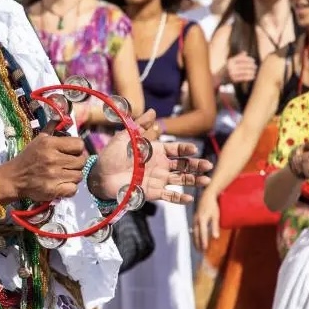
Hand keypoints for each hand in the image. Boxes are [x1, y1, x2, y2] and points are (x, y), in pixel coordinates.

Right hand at [0, 131, 88, 202]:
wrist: (13, 178)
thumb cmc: (27, 158)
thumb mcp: (38, 140)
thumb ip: (51, 128)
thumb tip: (62, 117)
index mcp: (50, 144)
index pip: (79, 144)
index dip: (77, 149)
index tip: (71, 152)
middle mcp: (53, 159)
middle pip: (82, 161)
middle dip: (77, 163)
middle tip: (68, 165)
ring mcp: (54, 175)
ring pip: (79, 175)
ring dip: (73, 176)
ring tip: (64, 175)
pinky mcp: (53, 190)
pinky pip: (73, 189)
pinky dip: (69, 188)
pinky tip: (62, 184)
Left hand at [92, 110, 211, 204]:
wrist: (100, 176)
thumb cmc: (111, 155)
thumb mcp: (126, 137)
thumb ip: (140, 125)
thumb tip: (153, 111)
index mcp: (155, 151)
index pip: (176, 150)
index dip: (185, 150)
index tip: (193, 150)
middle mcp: (160, 165)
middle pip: (183, 165)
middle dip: (196, 165)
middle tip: (208, 166)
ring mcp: (157, 179)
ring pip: (181, 180)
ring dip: (194, 180)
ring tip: (206, 180)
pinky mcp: (152, 192)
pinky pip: (169, 196)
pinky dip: (179, 198)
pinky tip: (190, 197)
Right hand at [192, 187, 219, 250]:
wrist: (206, 196)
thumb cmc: (213, 206)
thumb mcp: (216, 216)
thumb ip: (215, 227)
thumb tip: (216, 237)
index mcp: (202, 220)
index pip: (202, 233)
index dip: (203, 241)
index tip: (205, 249)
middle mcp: (196, 221)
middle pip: (196, 235)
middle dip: (198, 243)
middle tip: (200, 252)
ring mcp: (194, 220)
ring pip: (194, 233)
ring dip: (195, 241)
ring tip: (198, 248)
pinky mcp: (194, 219)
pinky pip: (194, 230)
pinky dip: (195, 236)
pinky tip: (196, 239)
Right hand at [225, 52, 256, 83]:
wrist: (218, 78)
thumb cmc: (226, 69)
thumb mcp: (230, 62)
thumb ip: (237, 57)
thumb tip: (245, 52)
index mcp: (230, 61)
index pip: (242, 58)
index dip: (249, 59)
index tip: (253, 61)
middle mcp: (231, 66)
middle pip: (245, 65)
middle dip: (252, 66)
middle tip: (255, 66)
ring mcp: (232, 73)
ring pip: (245, 71)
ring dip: (251, 71)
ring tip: (254, 71)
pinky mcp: (233, 79)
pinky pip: (244, 77)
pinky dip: (249, 77)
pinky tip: (253, 76)